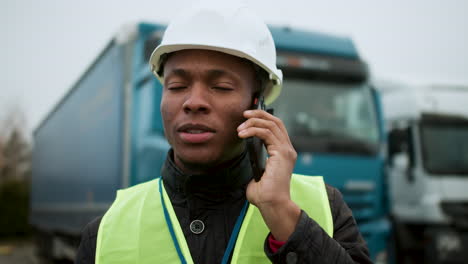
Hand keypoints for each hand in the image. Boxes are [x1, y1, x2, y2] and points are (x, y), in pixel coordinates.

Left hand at [237, 110, 300, 240]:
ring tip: (240, 128)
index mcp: (283, 153)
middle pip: (276, 122)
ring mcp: (286, 151)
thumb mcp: (258, 174)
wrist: (272, 204)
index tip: (248, 115)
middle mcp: (288, 150)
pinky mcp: (282, 153)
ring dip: (253, 122)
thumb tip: (249, 158)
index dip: (264, 118)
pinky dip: (253, 130)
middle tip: (244, 113)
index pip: (276, 128)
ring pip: (271, 125)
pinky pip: (267, 133)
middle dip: (259, 114)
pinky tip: (243, 135)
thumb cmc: (264, 195)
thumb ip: (256, 164)